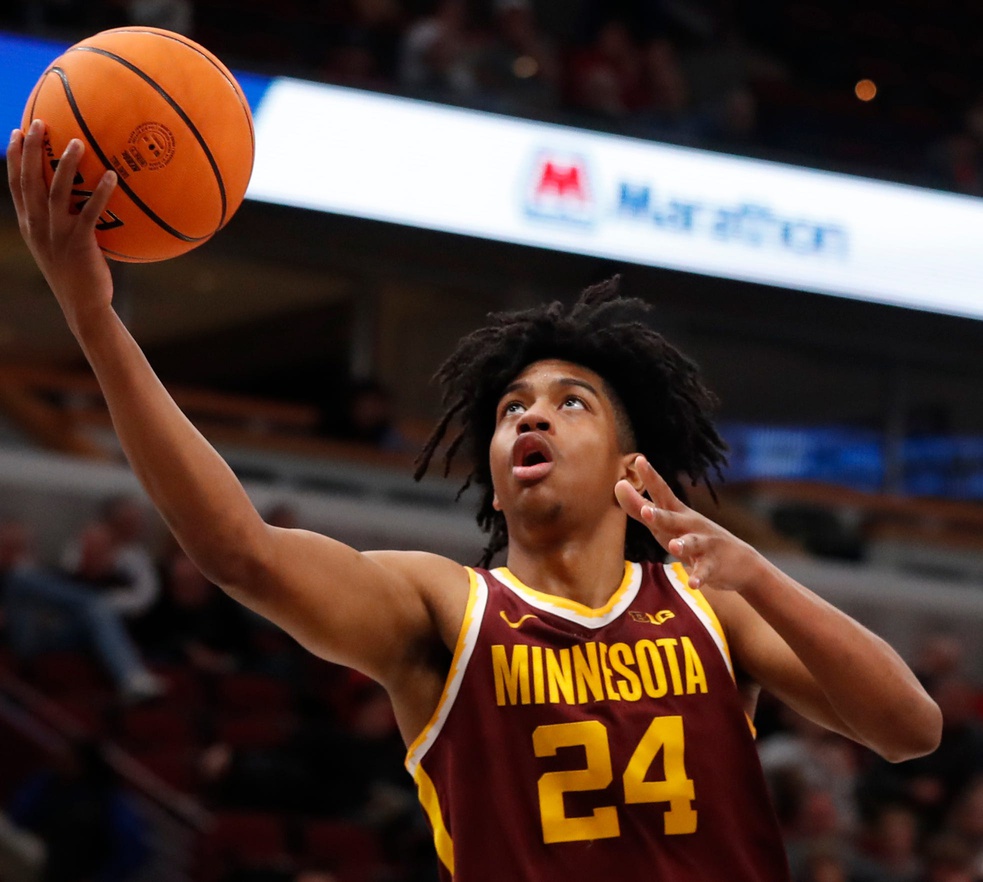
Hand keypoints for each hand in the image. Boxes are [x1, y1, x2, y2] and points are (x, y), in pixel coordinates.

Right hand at [7, 120, 117, 334]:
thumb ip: (64, 223)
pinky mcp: (80, 243)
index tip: (18, 132)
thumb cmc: (77, 276)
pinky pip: (90, 212)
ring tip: (77, 142)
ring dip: (66, 164)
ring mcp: (57, 234)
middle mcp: (38, 226)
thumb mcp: (61, 247)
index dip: (15, 157)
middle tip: (40, 123)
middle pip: (29, 180)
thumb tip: (83, 201)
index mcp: (30, 225)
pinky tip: (112, 176)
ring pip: (56, 191)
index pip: (16, 185)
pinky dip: (100, 192)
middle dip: (32, 149)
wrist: (83, 305)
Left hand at [615, 455, 761, 592]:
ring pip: (692, 544)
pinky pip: (704, 571)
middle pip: (673, 519)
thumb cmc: (693, 538)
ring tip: (674, 547)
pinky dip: (699, 577)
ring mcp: (704, 544)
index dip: (651, 478)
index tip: (639, 459)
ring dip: (683, 545)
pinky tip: (693, 584)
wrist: (740, 562)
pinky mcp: (713, 565)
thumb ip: (641, 507)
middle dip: (660, 516)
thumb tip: (618, 484)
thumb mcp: (666, 524)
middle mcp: (691, 526)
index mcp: (678, 514)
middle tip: (647, 512)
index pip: (662, 493)